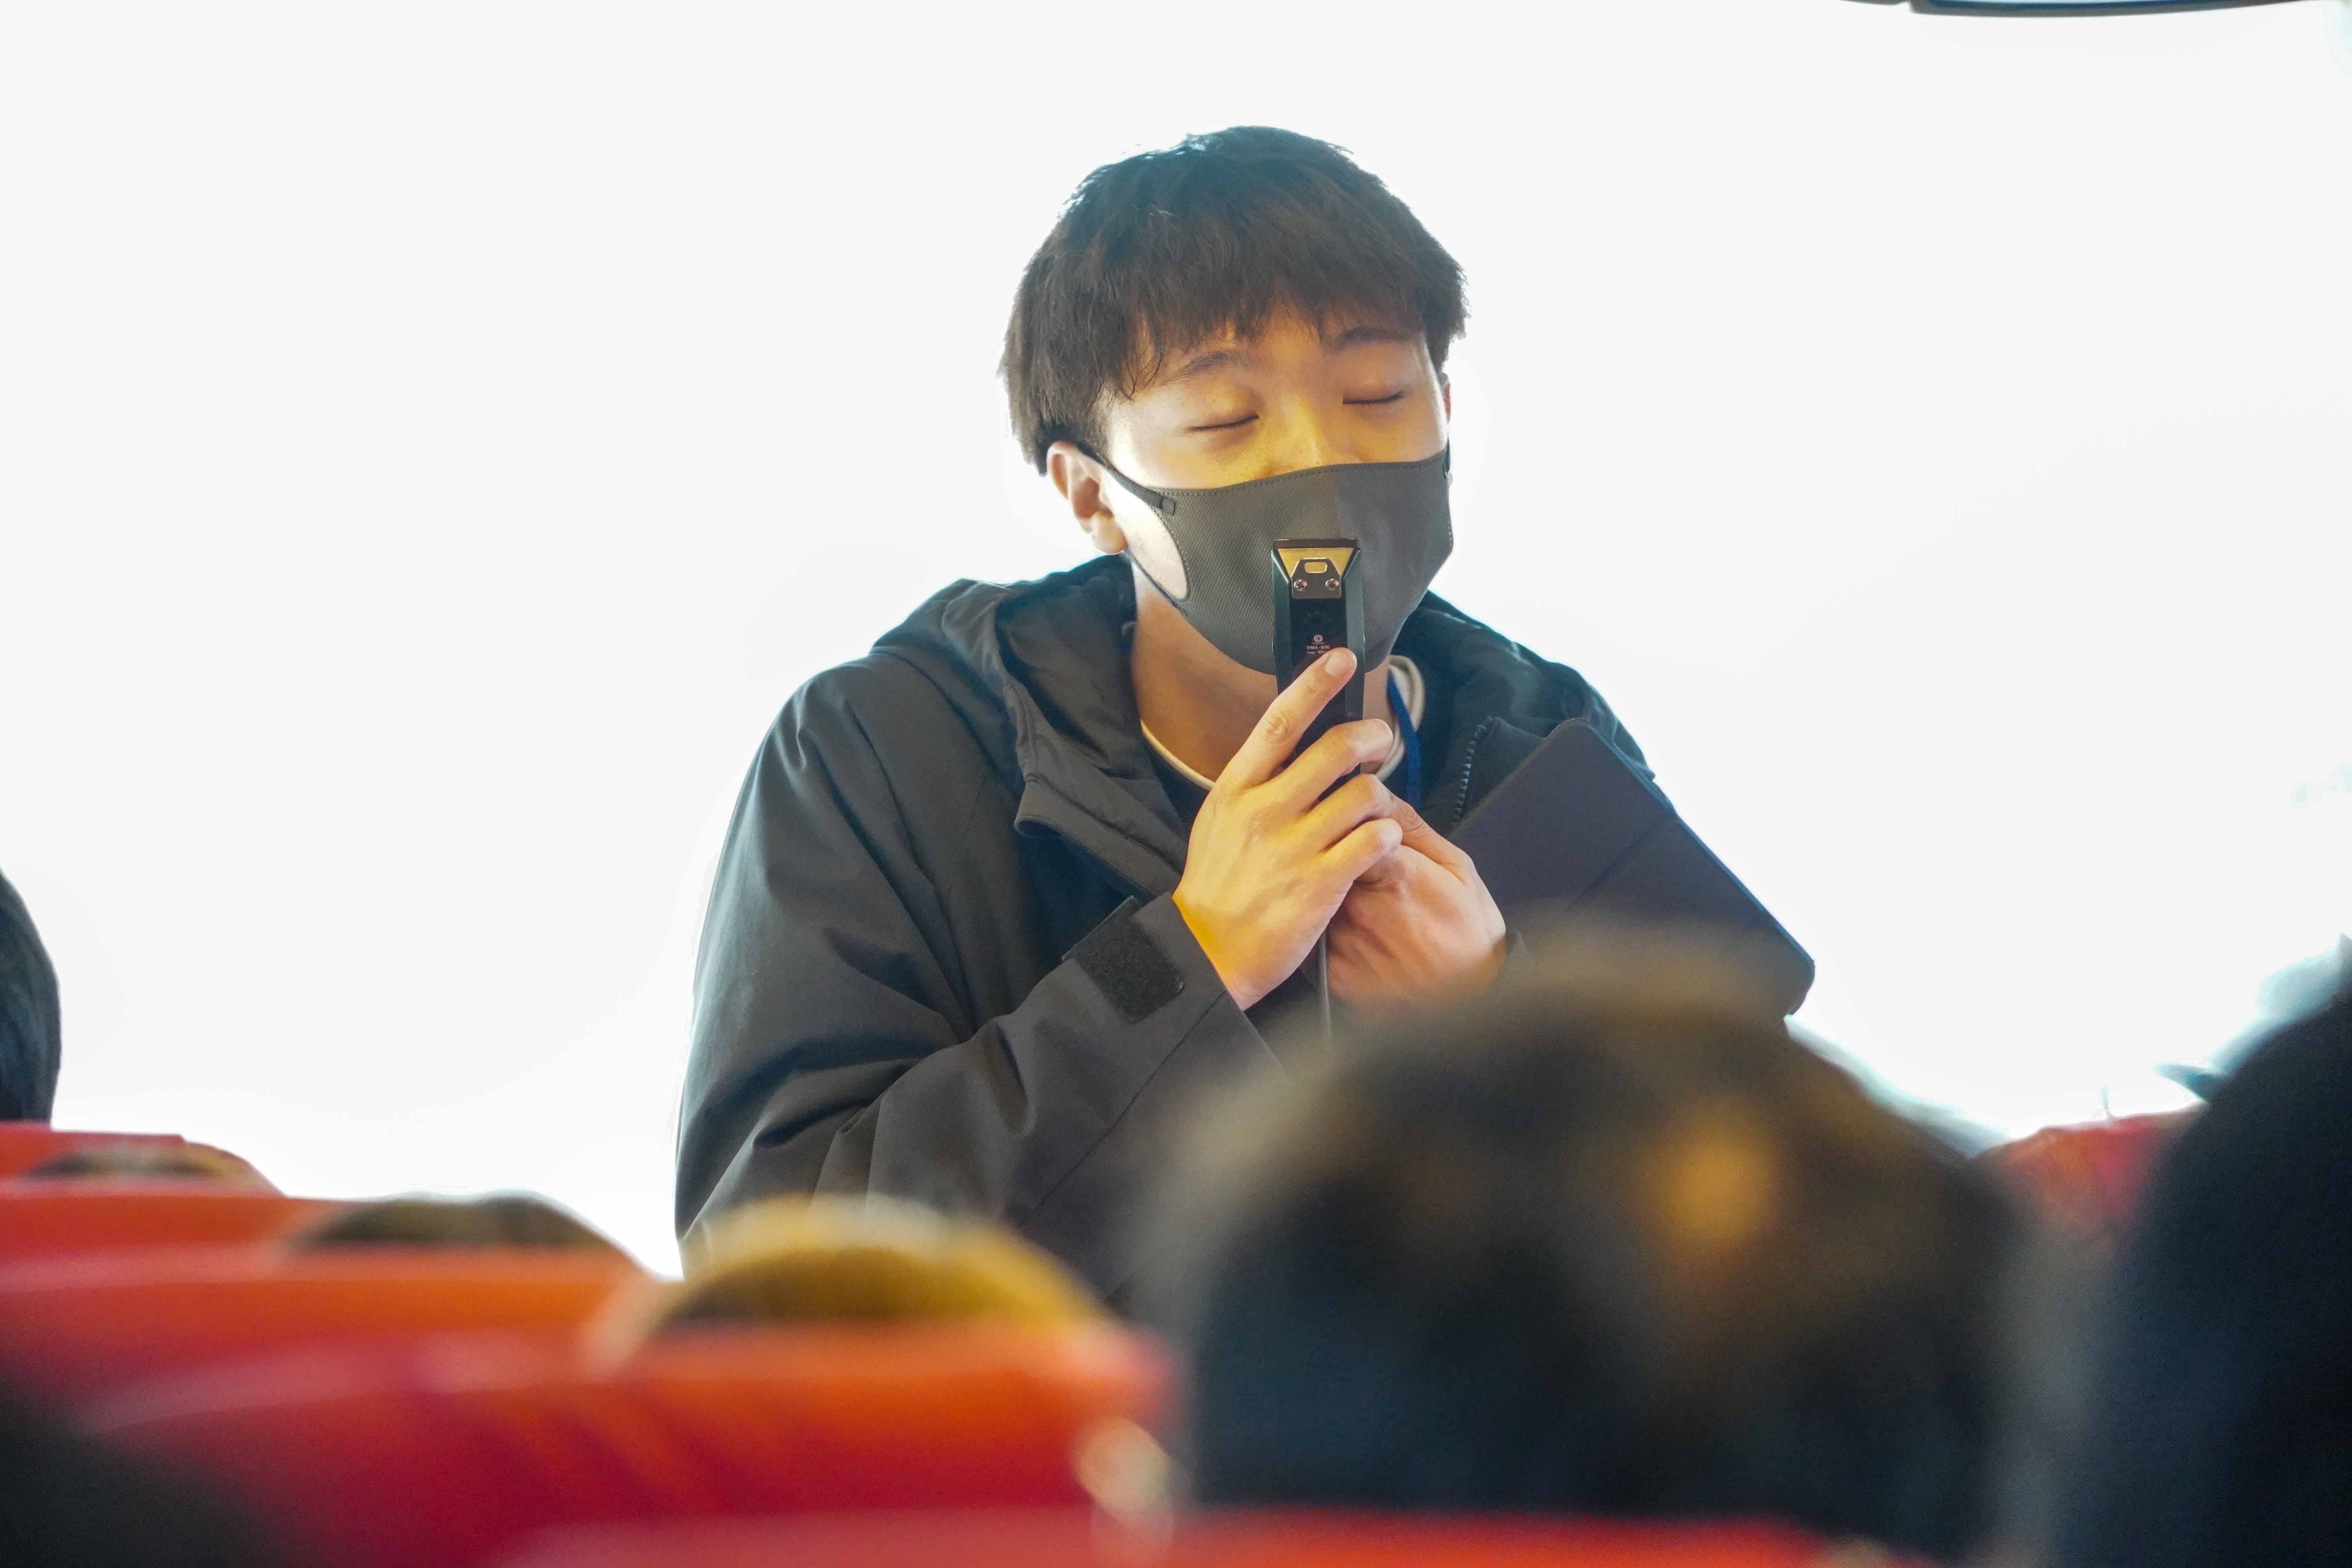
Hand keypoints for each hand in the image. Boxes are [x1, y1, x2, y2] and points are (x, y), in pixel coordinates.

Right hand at [1172, 649, 1403, 1010]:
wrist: (1206, 951)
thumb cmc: (1216, 886)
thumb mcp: (1219, 821)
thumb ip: (1254, 783)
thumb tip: (1289, 743)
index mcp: (1236, 789)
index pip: (1280, 722)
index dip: (1314, 684)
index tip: (1340, 658)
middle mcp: (1264, 810)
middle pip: (1334, 748)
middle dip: (1370, 735)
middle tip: (1379, 739)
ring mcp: (1293, 846)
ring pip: (1363, 794)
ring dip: (1380, 796)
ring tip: (1375, 809)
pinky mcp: (1321, 882)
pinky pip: (1375, 840)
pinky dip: (1387, 835)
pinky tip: (1381, 842)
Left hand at [1325, 796, 1507, 1009]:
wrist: (1472, 1004)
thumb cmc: (1469, 936)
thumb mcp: (1456, 867)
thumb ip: (1412, 826)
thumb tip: (1378, 796)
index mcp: (1391, 871)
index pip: (1341, 820)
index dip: (1343, 818)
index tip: (1349, 820)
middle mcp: (1358, 906)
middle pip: (1319, 858)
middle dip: (1330, 853)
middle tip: (1357, 869)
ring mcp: (1341, 941)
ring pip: (1311, 897)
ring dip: (1322, 893)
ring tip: (1363, 908)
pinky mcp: (1331, 974)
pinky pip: (1310, 937)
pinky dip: (1321, 931)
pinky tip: (1355, 937)